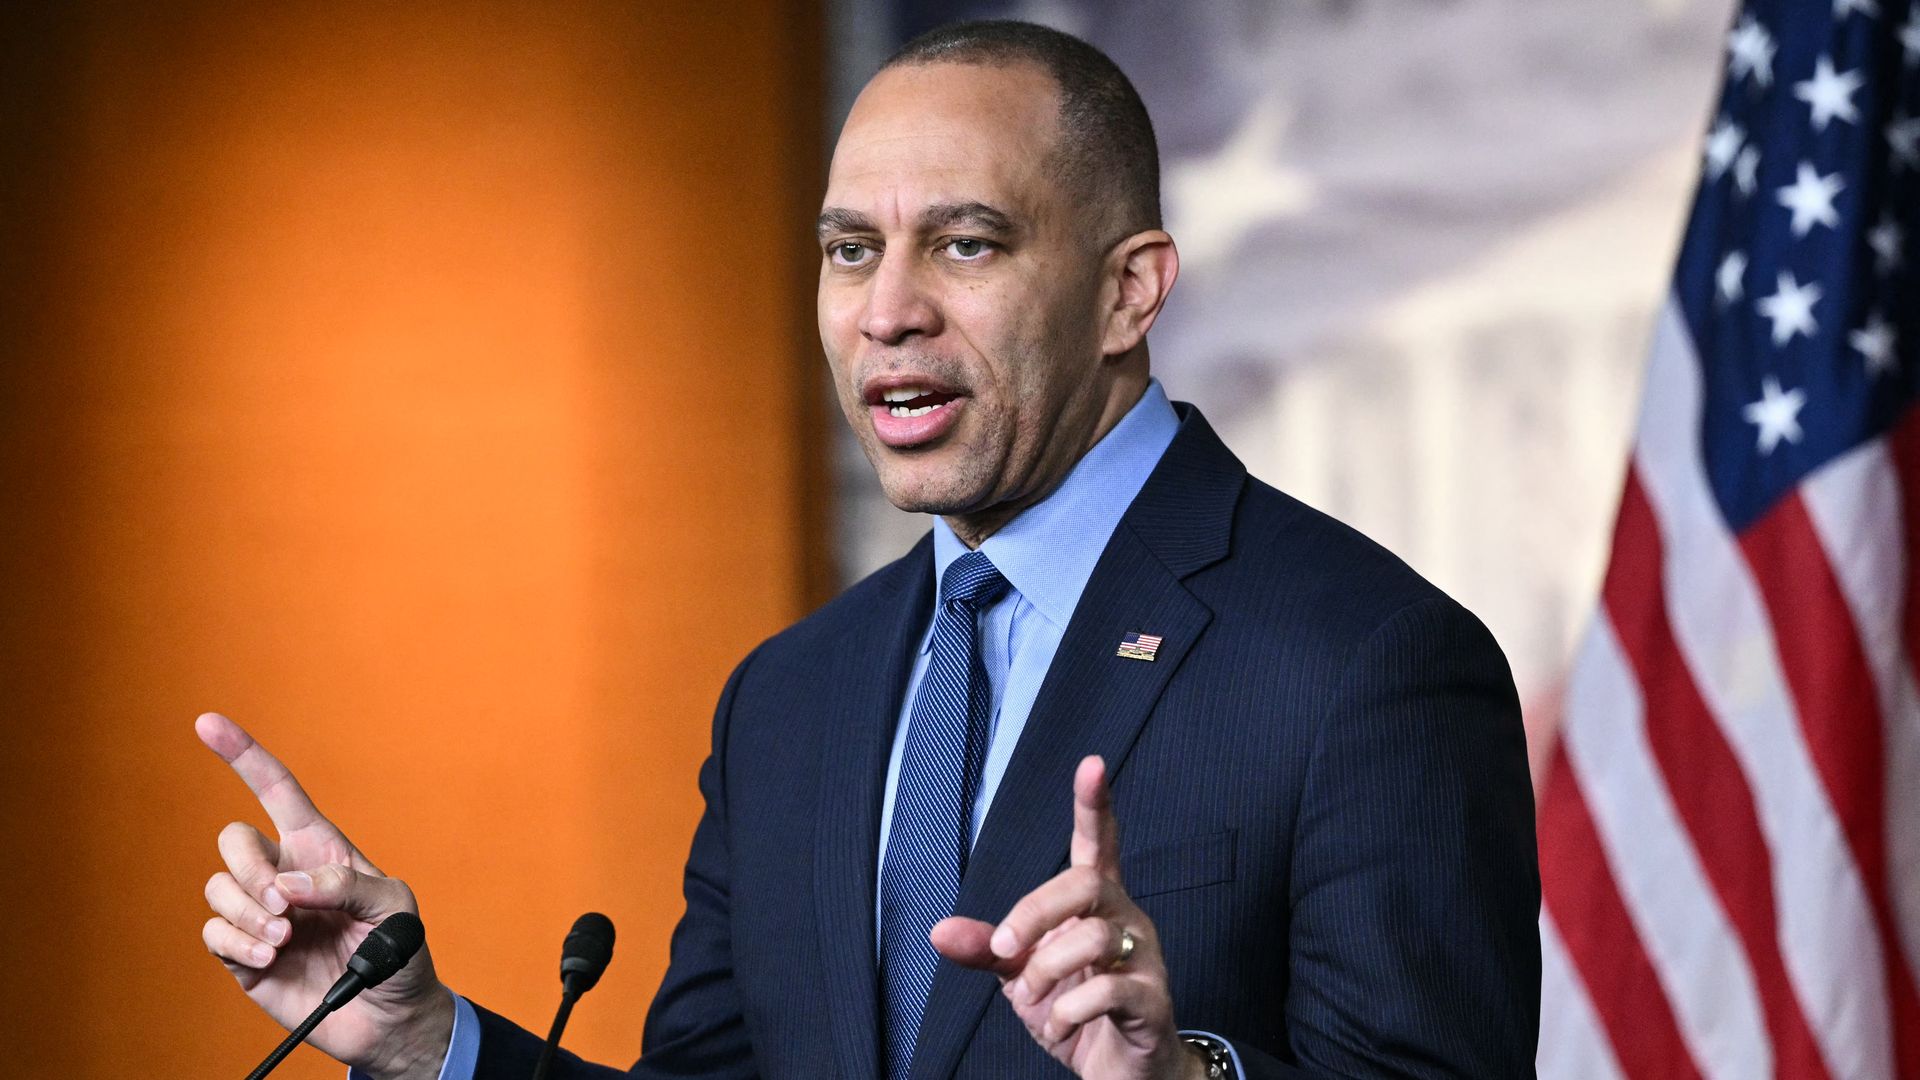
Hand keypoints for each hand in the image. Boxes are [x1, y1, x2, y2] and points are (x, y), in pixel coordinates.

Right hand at [197, 712, 453, 1079]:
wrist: (390, 1017)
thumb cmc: (400, 953)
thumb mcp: (394, 907)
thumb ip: (347, 884)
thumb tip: (287, 886)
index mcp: (320, 848)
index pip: (276, 789)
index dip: (244, 755)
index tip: (207, 722)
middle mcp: (283, 874)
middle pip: (232, 840)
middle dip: (249, 868)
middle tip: (283, 907)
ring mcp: (260, 915)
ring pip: (217, 888)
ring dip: (246, 913)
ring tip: (285, 940)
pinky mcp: (244, 955)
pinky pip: (214, 934)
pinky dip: (237, 944)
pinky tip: (270, 958)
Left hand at [931, 756, 1205, 1079]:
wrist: (1120, 1076)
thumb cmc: (1076, 1014)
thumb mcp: (1023, 978)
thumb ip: (989, 949)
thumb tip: (938, 931)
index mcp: (1096, 905)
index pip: (1099, 843)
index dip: (1094, 804)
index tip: (1091, 764)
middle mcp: (1126, 920)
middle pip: (1087, 882)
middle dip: (1035, 912)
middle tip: (1007, 950)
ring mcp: (1145, 959)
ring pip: (1095, 935)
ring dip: (1046, 970)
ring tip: (1035, 1002)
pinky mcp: (1153, 1002)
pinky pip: (1112, 990)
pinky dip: (1070, 1010)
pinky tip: (1059, 1026)